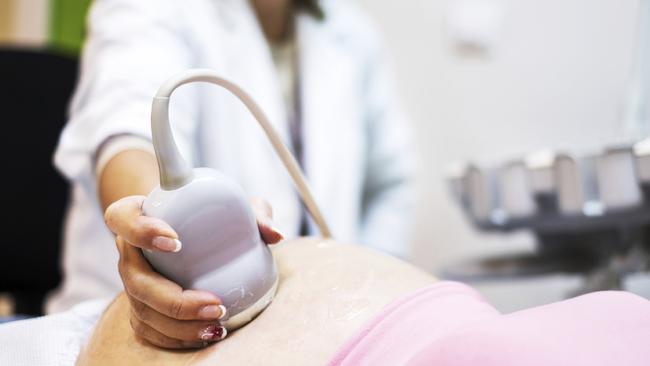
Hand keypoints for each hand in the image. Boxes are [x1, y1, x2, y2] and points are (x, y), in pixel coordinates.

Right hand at [104, 195, 283, 348]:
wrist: (200, 240)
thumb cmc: (215, 217)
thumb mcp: (237, 207)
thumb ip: (255, 213)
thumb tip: (275, 234)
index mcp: (140, 215)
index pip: (122, 218)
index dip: (141, 230)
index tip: (176, 241)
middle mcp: (131, 252)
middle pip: (135, 279)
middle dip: (174, 299)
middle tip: (215, 303)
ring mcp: (134, 284)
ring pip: (143, 310)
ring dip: (179, 325)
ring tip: (217, 324)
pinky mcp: (142, 309)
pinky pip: (150, 330)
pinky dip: (177, 338)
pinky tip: (207, 334)